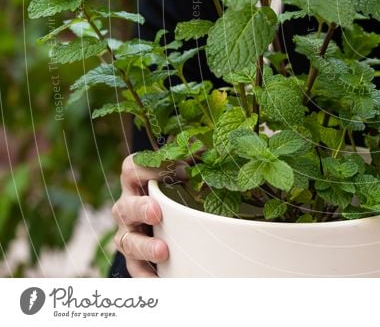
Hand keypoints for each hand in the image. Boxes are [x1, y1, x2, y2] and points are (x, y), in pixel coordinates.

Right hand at [111, 154, 180, 276]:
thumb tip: (206, 147)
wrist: (174, 223)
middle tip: (157, 213)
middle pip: (124, 206)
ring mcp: (129, 233)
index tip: (169, 169)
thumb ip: (192, 162)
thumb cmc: (179, 191)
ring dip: (144, 246)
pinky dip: (146, 275)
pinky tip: (160, 281)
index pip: (131, 168)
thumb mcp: (185, 174)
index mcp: (138, 182)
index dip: (146, 167)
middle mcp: (128, 206)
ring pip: (126, 240)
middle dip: (140, 209)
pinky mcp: (135, 257)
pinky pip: (134, 268)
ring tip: (164, 251)